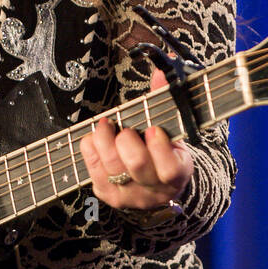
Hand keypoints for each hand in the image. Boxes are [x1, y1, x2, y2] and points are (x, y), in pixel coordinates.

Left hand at [79, 67, 194, 211]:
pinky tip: (96, 137)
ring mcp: (129, 195)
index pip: (169, 168)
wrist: (155, 185)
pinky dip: (90, 147)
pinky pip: (92, 168)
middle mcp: (154, 190)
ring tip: (106, 125)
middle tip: (124, 128)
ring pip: (111, 166)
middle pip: (136, 164)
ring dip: (104, 139)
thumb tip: (160, 73)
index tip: (152, 129)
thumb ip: (164, 102)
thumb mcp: (172, 131)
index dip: (159, 147)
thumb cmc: (164, 152)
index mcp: (177, 175)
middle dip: (126, 139)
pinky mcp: (107, 194)